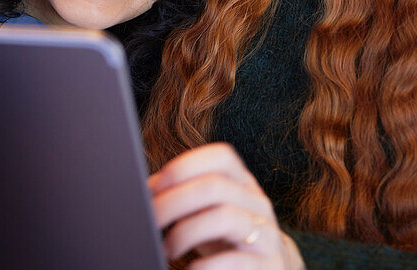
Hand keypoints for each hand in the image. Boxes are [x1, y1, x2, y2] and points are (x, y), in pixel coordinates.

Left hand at [150, 143, 304, 269]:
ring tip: (168, 248)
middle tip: (151, 220)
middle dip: (174, 202)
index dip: (185, 166)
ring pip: (226, 217)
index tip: (155, 186)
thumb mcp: (206, 213)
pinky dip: (206, 266)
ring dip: (186, 232)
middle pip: (215, 186)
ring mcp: (268, 233)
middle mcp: (258, 203)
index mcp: (243, 183)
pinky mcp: (271, 264)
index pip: (222, 157)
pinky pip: (237, 261)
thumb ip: (182, 195)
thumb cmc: (225, 239)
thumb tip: (146, 189)